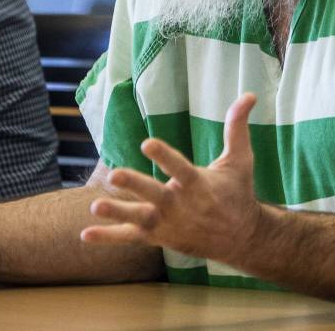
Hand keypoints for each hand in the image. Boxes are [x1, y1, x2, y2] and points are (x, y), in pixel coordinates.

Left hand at [82, 92, 264, 265]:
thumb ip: (237, 127)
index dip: (164, 155)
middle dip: (135, 184)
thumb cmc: (238, 193)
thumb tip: (249, 94)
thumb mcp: (240, 160)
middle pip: (154, 195)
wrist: (241, 239)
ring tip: (95, 205)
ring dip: (117, 213)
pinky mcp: (158, 237)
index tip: (147, 142)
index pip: (179, 168)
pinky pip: (130, 238)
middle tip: (114, 174)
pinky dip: (108, 237)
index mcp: (199, 185)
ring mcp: (167, 224)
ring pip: (139, 218)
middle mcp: (181, 206)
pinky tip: (85, 234)